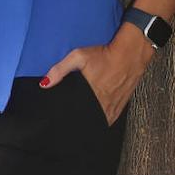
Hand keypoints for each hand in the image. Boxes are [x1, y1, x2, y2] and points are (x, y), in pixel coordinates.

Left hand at [37, 26, 153, 125]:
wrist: (129, 54)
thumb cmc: (104, 55)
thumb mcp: (78, 57)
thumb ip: (60, 70)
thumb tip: (45, 83)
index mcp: (92, 94)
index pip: (77, 114)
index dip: (69, 117)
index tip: (62, 117)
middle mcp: (104, 104)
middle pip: (89, 119)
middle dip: (79, 119)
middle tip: (71, 116)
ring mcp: (114, 106)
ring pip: (101, 121)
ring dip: (92, 119)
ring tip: (84, 115)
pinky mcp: (122, 105)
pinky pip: (110, 118)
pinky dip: (103, 118)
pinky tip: (97, 113)